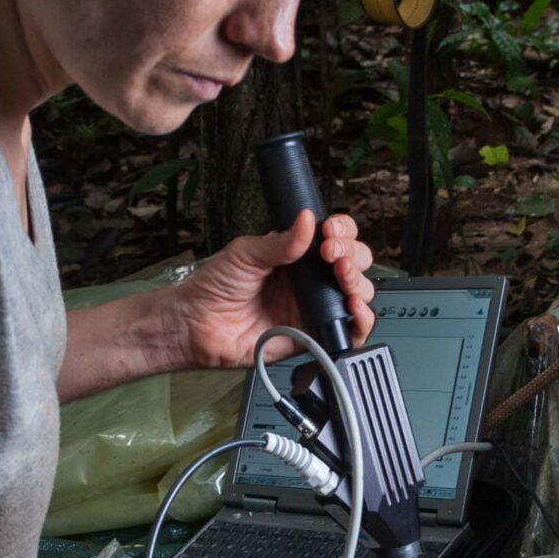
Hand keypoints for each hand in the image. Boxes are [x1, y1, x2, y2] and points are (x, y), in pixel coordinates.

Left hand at [170, 211, 375, 369]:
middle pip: (354, 264)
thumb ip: (280, 241)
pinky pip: (348, 331)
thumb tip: (308, 221)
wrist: (196, 324)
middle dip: (353, 255)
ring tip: (342, 277)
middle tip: (333, 254)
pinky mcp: (312, 336)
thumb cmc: (213, 288)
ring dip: (358, 283)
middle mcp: (310, 282)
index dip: (342, 233)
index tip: (330, 232)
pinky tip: (354, 308)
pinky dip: (362, 321)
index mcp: (296, 256)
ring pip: (357, 294)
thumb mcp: (246, 253)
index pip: (336, 238)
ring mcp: (313, 309)